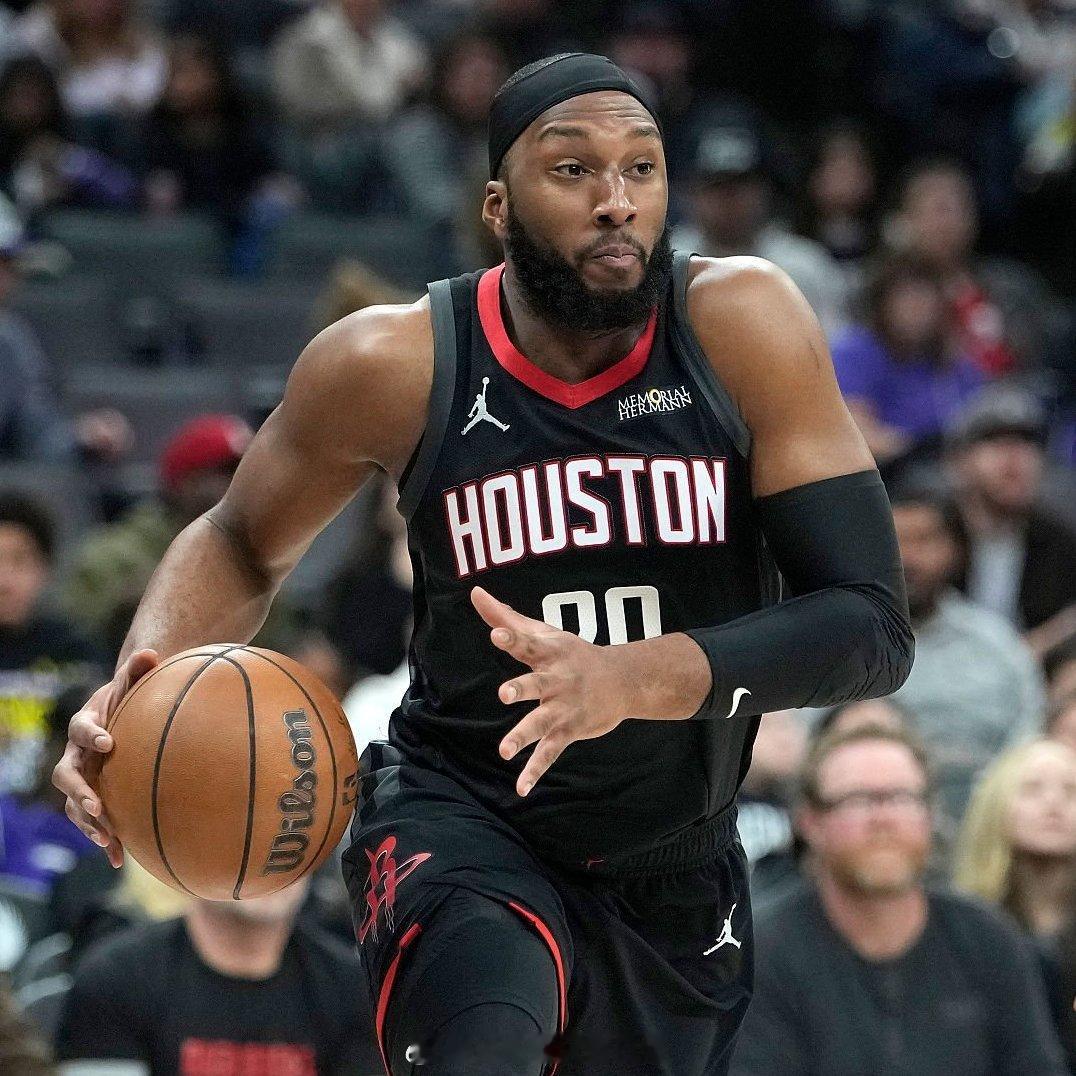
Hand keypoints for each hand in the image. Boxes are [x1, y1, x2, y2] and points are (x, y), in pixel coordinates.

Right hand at [52, 649, 158, 866]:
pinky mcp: (94, 798)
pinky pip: (94, 822)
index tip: (108, 740)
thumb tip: (150, 652)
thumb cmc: (131, 697)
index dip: (91, 733)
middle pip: (66, 776)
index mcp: (86, 724)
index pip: (81, 728)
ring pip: (74, 805)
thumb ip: (139, 668)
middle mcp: (76, 755)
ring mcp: (82, 779)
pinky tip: (122, 859)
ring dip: (88, 822)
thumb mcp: (134, 682)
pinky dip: (106, 840)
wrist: (123, 716)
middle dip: (79, 792)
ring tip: (106, 837)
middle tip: (97, 804)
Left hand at [470, 587, 627, 796]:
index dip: (511, 639)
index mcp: (549, 653)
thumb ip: (505, 616)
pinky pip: (550, 753)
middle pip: (535, 684)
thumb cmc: (573, 653)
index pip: (527, 643)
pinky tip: (520, 788)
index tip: (495, 634)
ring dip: (523, 737)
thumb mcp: (543, 632)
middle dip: (520, 689)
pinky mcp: (568, 730)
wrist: (624, 680)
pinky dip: (536, 771)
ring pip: (541, 723)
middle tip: (504, 695)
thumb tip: (474, 592)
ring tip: (504, 751)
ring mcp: (564, 707)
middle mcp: (557, 680)